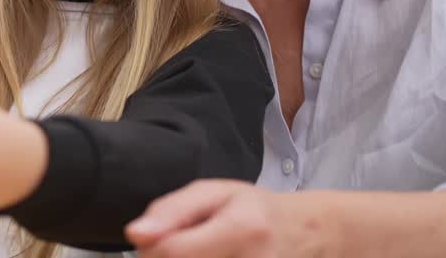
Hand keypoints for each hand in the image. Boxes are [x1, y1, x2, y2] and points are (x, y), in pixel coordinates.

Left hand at [125, 180, 322, 257]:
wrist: (309, 236)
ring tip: (200, 255)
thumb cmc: (259, 213)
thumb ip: (171, 211)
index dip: (151, 248)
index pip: (172, 253)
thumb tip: (136, 234)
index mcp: (242, 230)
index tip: (155, 239)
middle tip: (180, 248)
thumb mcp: (215, 193)